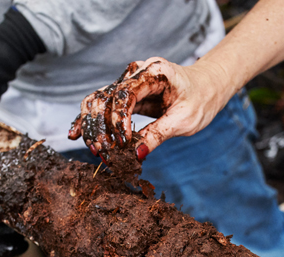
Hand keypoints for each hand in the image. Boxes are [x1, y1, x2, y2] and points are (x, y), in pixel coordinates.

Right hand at [68, 58, 231, 161]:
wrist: (208, 86)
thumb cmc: (201, 98)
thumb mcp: (185, 120)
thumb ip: (158, 135)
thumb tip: (134, 156)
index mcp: (153, 72)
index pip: (124, 95)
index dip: (118, 121)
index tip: (123, 144)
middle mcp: (135, 72)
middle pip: (105, 97)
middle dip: (100, 127)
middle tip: (102, 152)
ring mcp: (128, 81)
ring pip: (98, 101)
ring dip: (92, 126)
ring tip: (93, 149)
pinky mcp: (125, 94)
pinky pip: (102, 106)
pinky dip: (89, 120)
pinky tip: (75, 134)